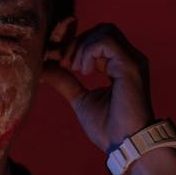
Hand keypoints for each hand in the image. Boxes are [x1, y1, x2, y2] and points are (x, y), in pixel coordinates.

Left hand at [39, 22, 154, 151]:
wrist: (124, 144)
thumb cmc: (107, 128)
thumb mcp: (79, 99)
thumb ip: (65, 81)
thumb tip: (44, 68)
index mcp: (118, 66)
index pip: (98, 38)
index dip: (74, 40)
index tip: (56, 56)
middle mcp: (128, 59)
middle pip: (100, 29)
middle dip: (76, 42)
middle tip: (65, 64)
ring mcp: (131, 60)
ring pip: (104, 31)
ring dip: (82, 47)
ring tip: (76, 69)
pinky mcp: (131, 65)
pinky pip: (106, 42)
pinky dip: (89, 52)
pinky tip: (84, 71)